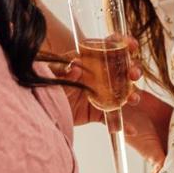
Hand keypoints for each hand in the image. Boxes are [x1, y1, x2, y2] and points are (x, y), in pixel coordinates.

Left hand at [53, 40, 169, 165]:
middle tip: (133, 74)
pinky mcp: (99, 113)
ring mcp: (101, 94)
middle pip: (122, 69)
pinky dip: (124, 125)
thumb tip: (75, 67)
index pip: (108, 47)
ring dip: (132, 94)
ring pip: (123, 92)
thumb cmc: (44, 86)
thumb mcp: (49, 75)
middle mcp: (99, 76)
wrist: (40, 110)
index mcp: (88, 60)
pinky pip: (113, 118)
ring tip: (132, 99)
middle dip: (132, 69)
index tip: (131, 44)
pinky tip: (131, 130)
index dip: (122, 43)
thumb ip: (61, 71)